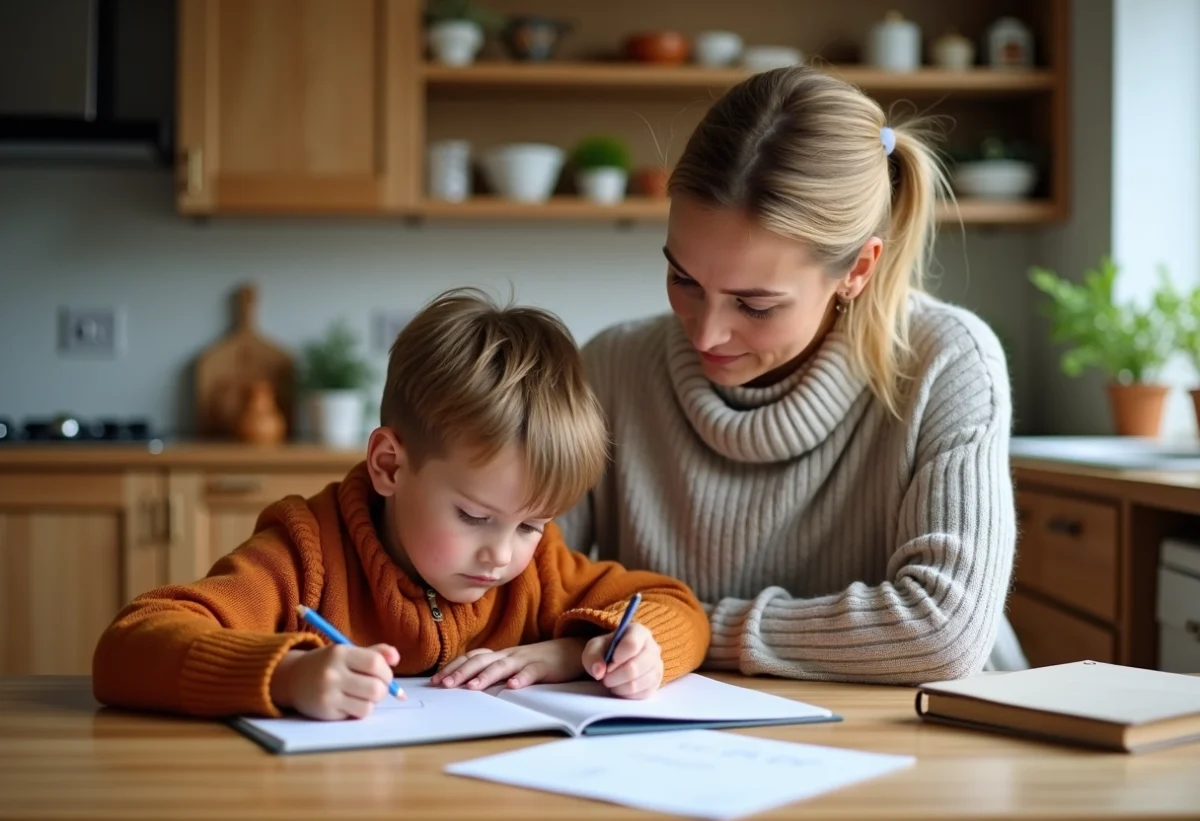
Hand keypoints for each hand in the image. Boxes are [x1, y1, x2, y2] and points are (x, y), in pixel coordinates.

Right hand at [269, 643, 399, 720]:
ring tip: (364, 695)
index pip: (375, 663)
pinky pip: (356, 715)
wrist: (293, 678)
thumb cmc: (327, 664)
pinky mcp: (325, 712)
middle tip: (377, 687)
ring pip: (369, 705)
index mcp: (340, 653)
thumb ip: (375, 653)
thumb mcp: (348, 652)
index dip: (387, 671)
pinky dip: (360, 710)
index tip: (384, 675)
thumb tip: (396, 658)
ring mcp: (328, 694)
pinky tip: (351, 703)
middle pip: (376, 687)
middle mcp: (333, 673)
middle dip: (383, 689)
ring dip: (372, 702)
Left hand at [431, 638, 586, 690]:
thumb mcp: (512, 666)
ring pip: (502, 666)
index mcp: (500, 655)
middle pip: (481, 660)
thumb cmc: (538, 662)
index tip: (435, 681)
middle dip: (461, 672)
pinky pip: (532, 672)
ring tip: (472, 687)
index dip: (453, 667)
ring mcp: (526, 659)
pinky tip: (512, 687)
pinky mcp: (544, 667)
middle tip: (444, 685)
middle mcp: (509, 655)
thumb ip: (493, 673)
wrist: (571, 650)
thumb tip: (466, 686)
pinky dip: (522, 679)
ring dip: (486, 676)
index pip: (471, 658)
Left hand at [582, 623, 662, 699]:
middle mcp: (653, 647)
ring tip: (612, 682)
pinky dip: (626, 694)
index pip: (632, 644)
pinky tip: (621, 687)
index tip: (607, 664)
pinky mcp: (656, 683)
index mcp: (638, 632)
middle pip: (634, 668)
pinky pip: (641, 694)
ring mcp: (657, 666)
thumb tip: (599, 671)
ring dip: (618, 687)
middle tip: (605, 677)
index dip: (617, 658)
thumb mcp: (594, 648)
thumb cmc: (605, 651)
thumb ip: (593, 657)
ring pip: (637, 684)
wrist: (614, 662)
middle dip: (614, 676)